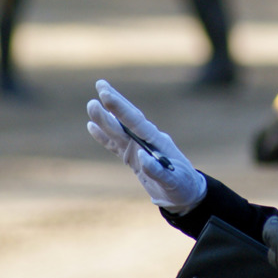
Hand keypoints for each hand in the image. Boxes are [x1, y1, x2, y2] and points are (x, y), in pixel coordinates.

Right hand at [86, 79, 206, 213]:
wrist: (185, 193)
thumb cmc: (183, 186)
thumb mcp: (174, 181)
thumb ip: (158, 170)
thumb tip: (141, 156)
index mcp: (157, 140)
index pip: (136, 121)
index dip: (120, 108)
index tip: (106, 94)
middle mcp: (146, 140)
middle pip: (127, 119)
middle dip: (114, 103)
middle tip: (100, 83)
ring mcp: (138, 148)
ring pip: (118, 130)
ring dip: (105, 118)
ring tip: (91, 104)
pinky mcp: (132, 157)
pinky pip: (115, 144)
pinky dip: (103, 137)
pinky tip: (91, 126)